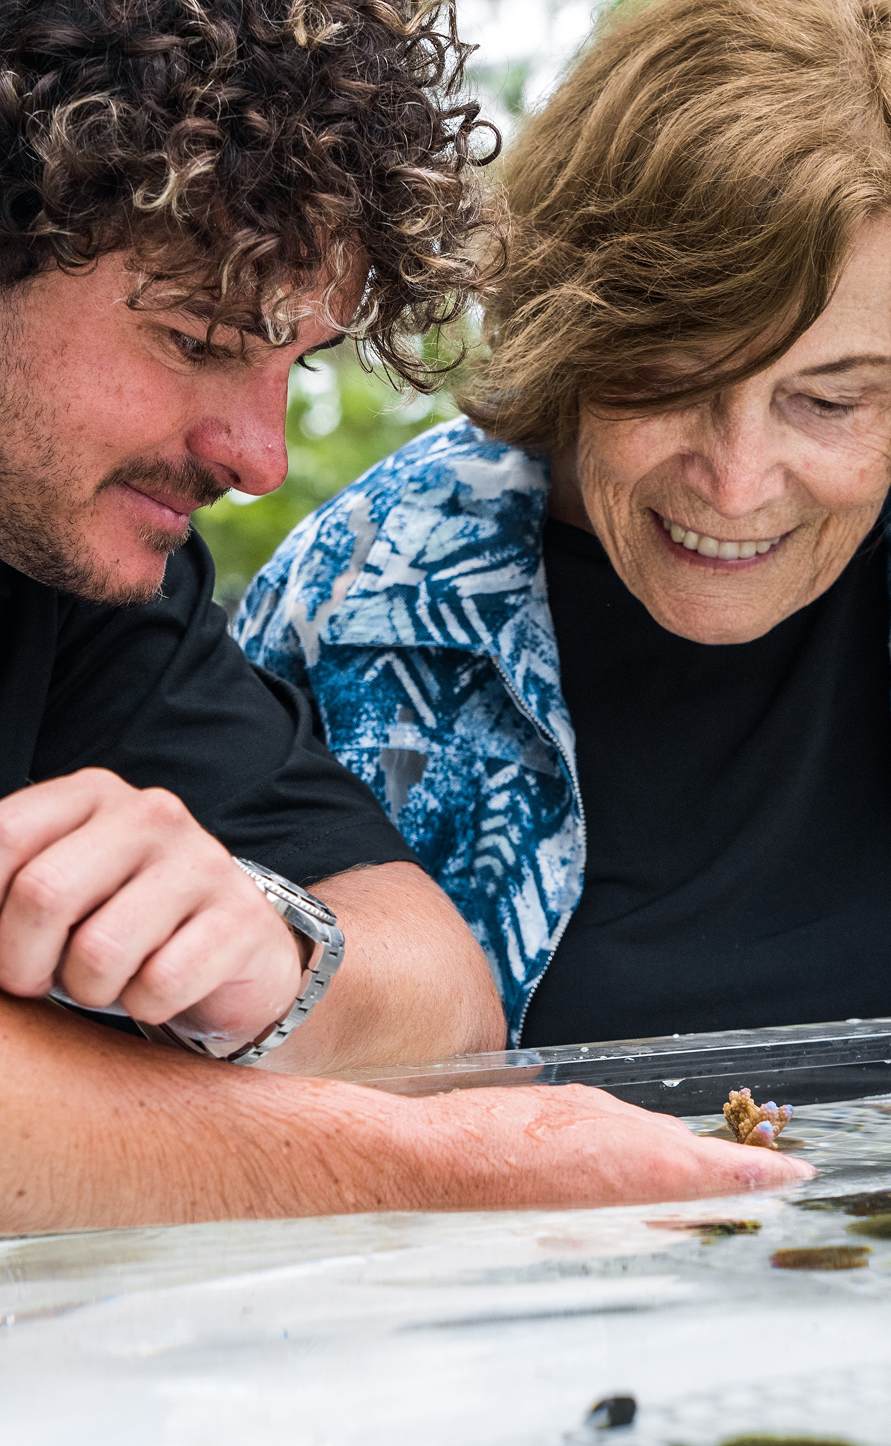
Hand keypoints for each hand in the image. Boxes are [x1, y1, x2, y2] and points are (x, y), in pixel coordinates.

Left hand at [0, 769, 305, 1041]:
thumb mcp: (62, 891)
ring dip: (89, 992)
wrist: (233, 955)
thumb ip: (11, 887)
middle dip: (23, 963)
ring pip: (99, 952)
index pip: (5, 835)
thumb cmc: (123, 926)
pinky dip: (146, 1006)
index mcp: (94, 793)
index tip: (0, 943)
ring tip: (107, 982)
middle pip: (44, 893)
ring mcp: (202, 862)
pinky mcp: (241, 918)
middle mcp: (151, 814)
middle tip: (40, 981)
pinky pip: (160, 985)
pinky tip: (158, 990)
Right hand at [416, 1084, 814, 1207]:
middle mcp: (627, 1207)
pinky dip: (638, 1205)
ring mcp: (602, 1231)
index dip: (759, 1173)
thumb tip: (678, 1140)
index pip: (719, 1173)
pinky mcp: (576, 1241)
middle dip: (718, 1180)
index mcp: (639, 1165)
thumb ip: (638, 1126)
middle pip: (694, 1198)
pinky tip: (622, 1183)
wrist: (434, 1167)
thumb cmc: (498, 1128)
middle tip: (734, 1156)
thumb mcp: (582, 1107)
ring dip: (677, 1193)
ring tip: (676, 1164)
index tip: (791, 1172)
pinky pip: (625, 1223)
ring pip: (661, 1212)